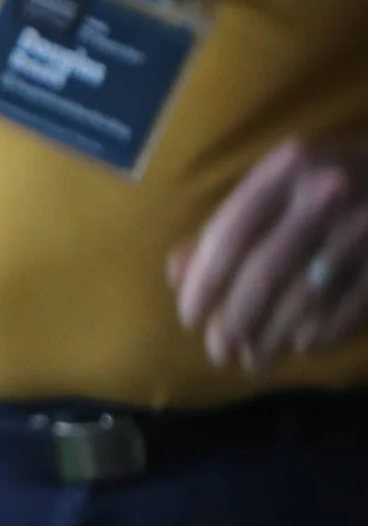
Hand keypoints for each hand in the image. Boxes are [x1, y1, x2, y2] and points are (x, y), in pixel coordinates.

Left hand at [168, 134, 367, 371]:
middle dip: (232, 323)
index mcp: (289, 166)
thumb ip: (227, 227)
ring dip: (268, 341)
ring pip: (300, 301)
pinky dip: (315, 338)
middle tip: (219, 352)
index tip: (190, 319)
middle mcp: (328, 189)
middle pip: (262, 274)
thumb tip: (176, 272)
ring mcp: (364, 224)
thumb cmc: (328, 187)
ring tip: (252, 358)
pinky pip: (340, 314)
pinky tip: (300, 346)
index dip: (203, 285)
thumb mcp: (279, 189)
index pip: (230, 235)